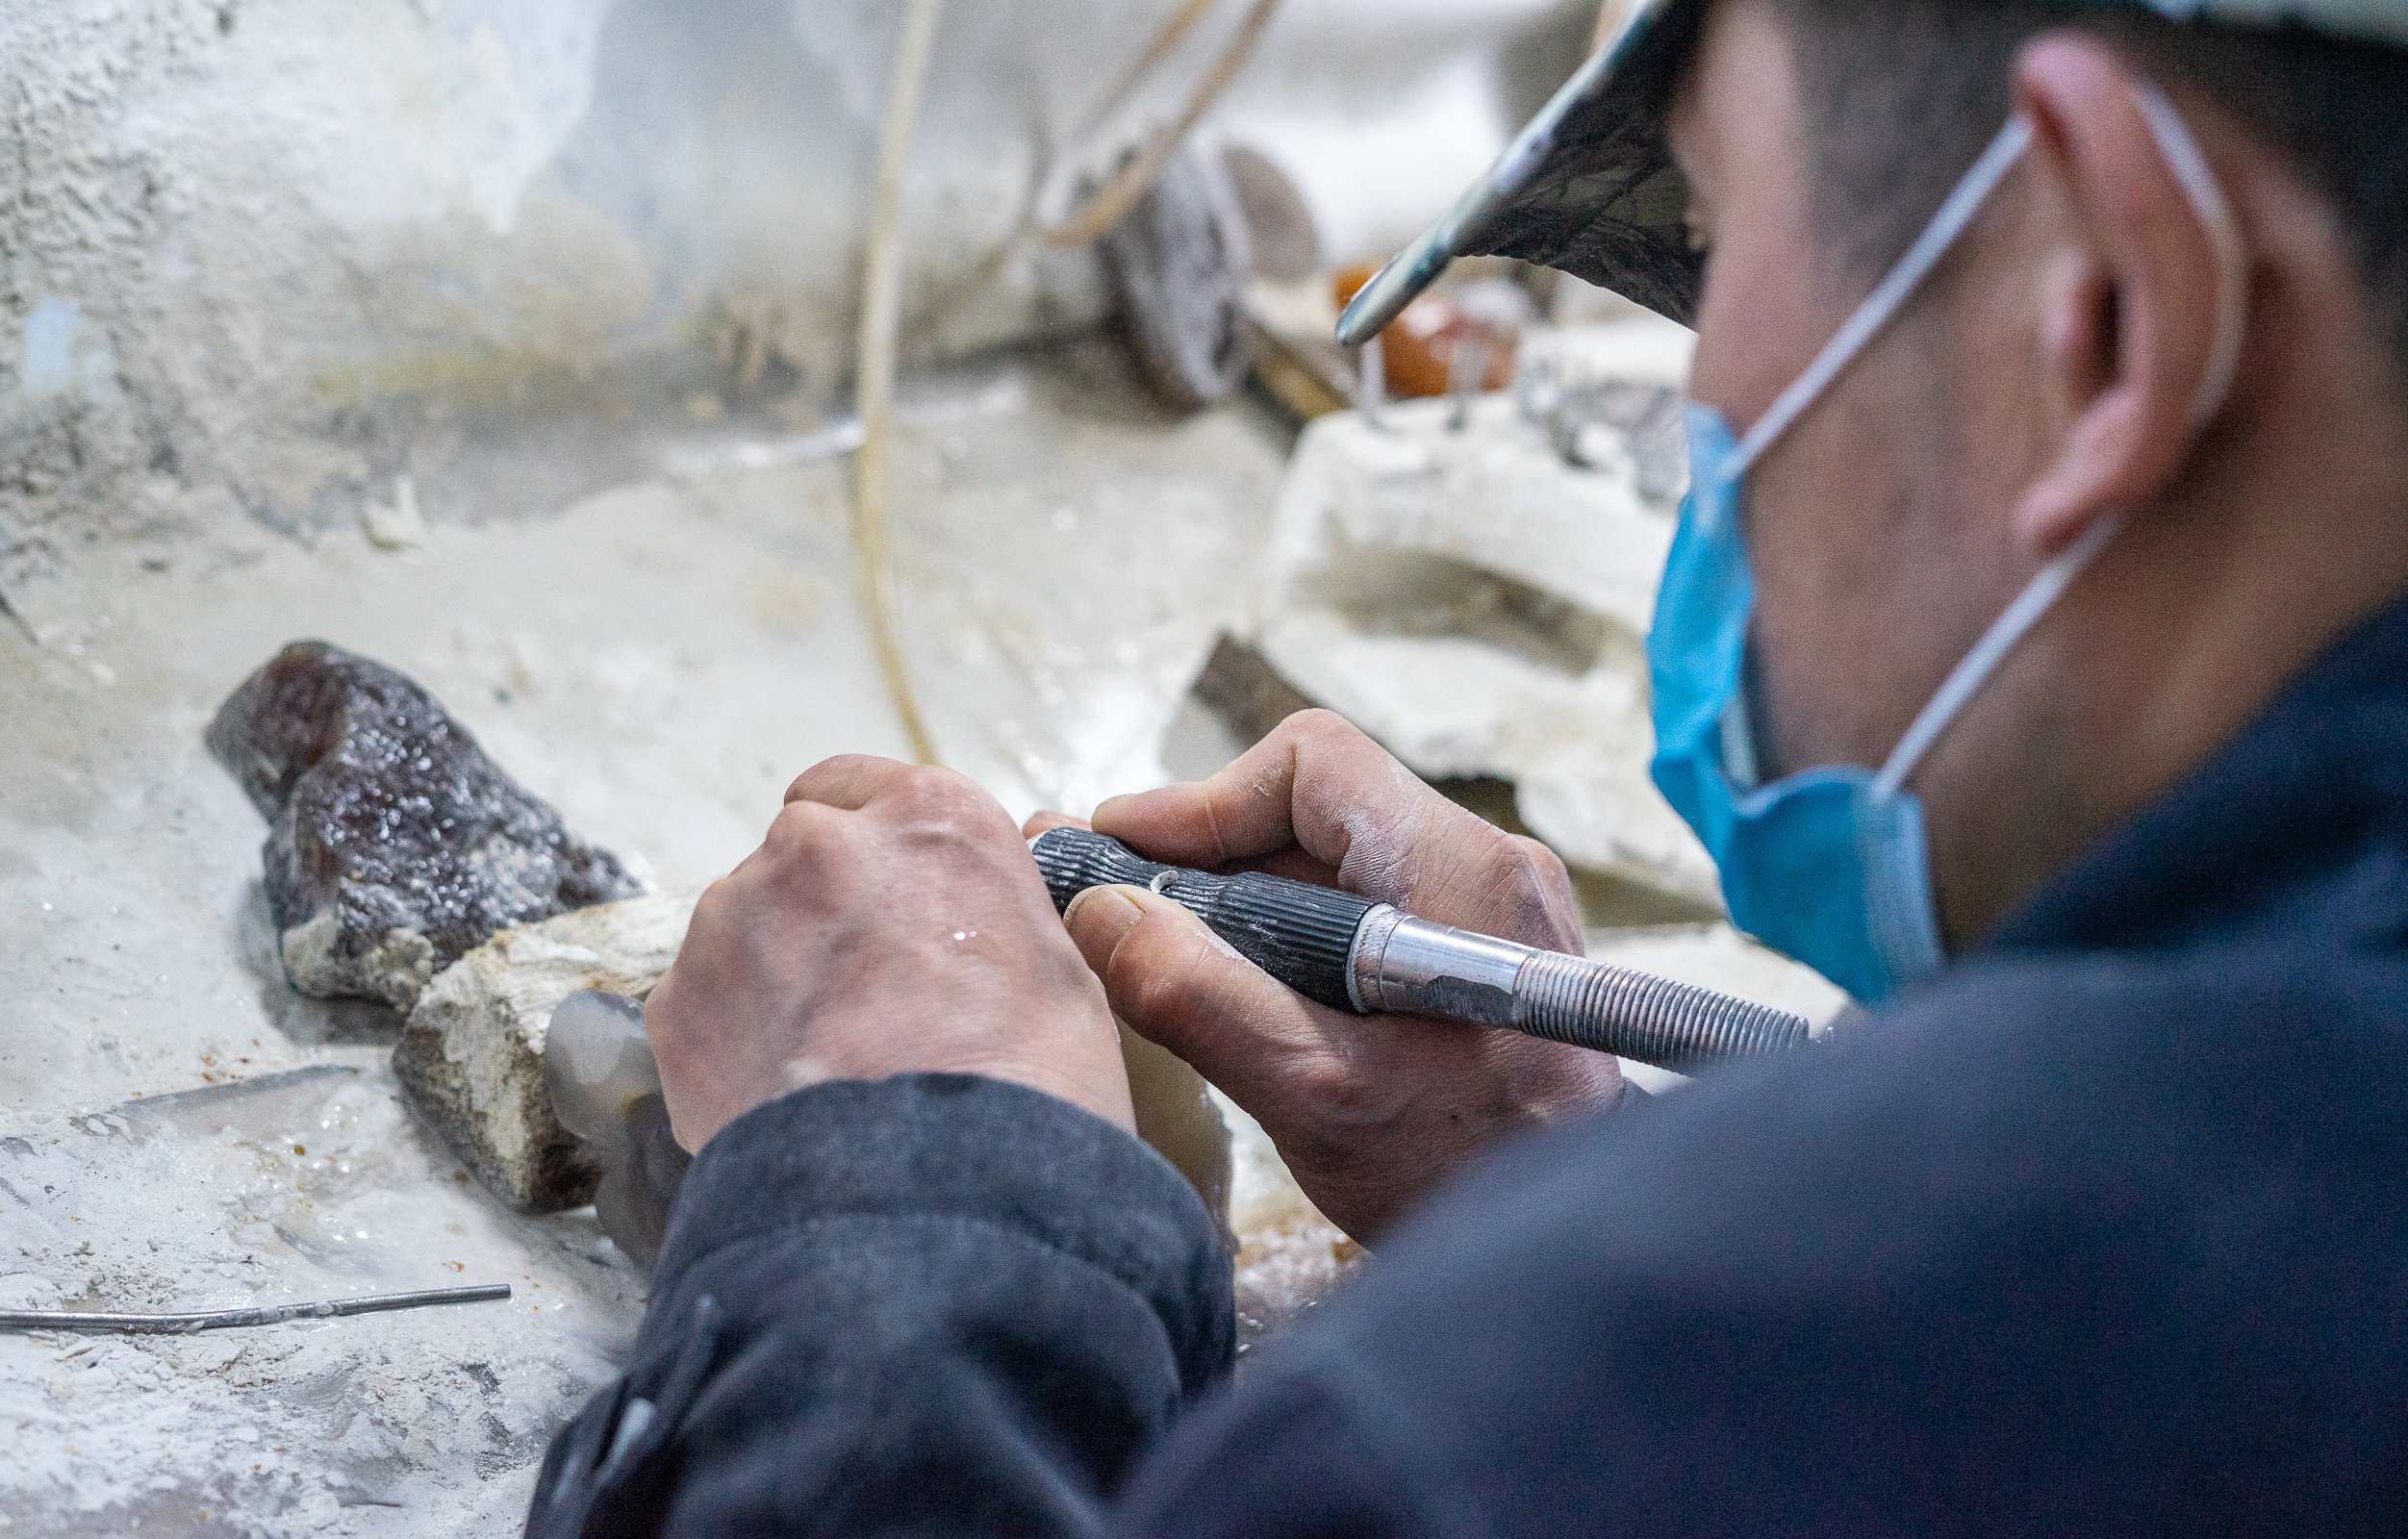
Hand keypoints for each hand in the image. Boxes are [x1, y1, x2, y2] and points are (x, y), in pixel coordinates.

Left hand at [646, 757, 1131, 1151]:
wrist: (933, 1200)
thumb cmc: (1025, 1093)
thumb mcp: (1060, 974)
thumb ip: (990, 915)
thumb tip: (971, 929)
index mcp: (930, 819)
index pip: (862, 787)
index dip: (869, 848)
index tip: (879, 895)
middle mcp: (820, 844)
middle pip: (799, 855)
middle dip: (820, 913)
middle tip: (867, 1001)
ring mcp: (735, 918)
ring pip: (744, 929)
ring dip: (773, 976)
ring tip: (830, 1066)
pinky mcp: (677, 1000)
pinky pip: (701, 1005)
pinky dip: (732, 1042)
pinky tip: (789, 1096)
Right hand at [1051, 711, 1625, 1241]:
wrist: (1576, 1258)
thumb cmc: (1469, 1175)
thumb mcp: (1315, 1094)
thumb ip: (1201, 997)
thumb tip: (1100, 912)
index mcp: (1462, 872)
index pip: (1313, 765)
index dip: (1204, 800)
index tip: (1125, 854)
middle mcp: (1486, 869)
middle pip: (1315, 812)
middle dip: (1208, 858)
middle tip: (1120, 912)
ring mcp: (1489, 912)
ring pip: (1333, 862)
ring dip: (1242, 905)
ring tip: (1166, 962)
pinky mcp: (1479, 957)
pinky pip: (1363, 911)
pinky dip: (1289, 941)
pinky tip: (1241, 998)